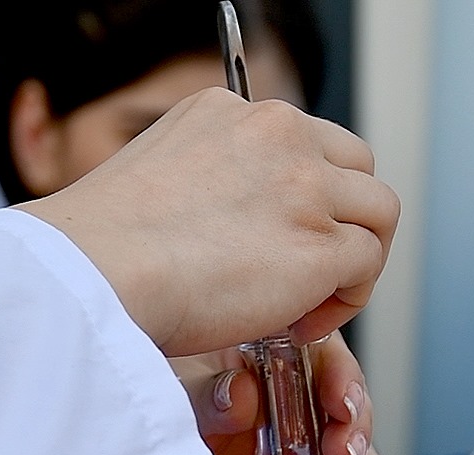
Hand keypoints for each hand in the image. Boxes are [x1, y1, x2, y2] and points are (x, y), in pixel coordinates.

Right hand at [19, 87, 400, 355]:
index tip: (276, 237)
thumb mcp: (154, 177)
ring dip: (355, 259)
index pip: (300, 141)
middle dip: (341, 218)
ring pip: (377, 212)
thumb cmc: (101, 250)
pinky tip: (298, 324)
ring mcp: (305, 185)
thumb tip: (223, 227)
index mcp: (227, 111)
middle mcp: (275, 132)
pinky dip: (345, 301)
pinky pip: (367, 265)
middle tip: (305, 270)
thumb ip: (204, 182)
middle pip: (355, 164)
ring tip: (309, 302)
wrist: (96, 273)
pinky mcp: (321, 243)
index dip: (301, 196)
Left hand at [133, 331, 406, 454]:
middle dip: (355, 428)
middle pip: (340, 402)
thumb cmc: (140, 413)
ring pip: (345, 451)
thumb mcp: (166, 390)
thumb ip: (204, 392)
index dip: (338, 377)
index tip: (339, 403)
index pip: (317, 353)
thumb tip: (241, 394)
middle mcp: (283, 397)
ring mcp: (289, 445)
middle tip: (344, 453)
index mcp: (258, 354)